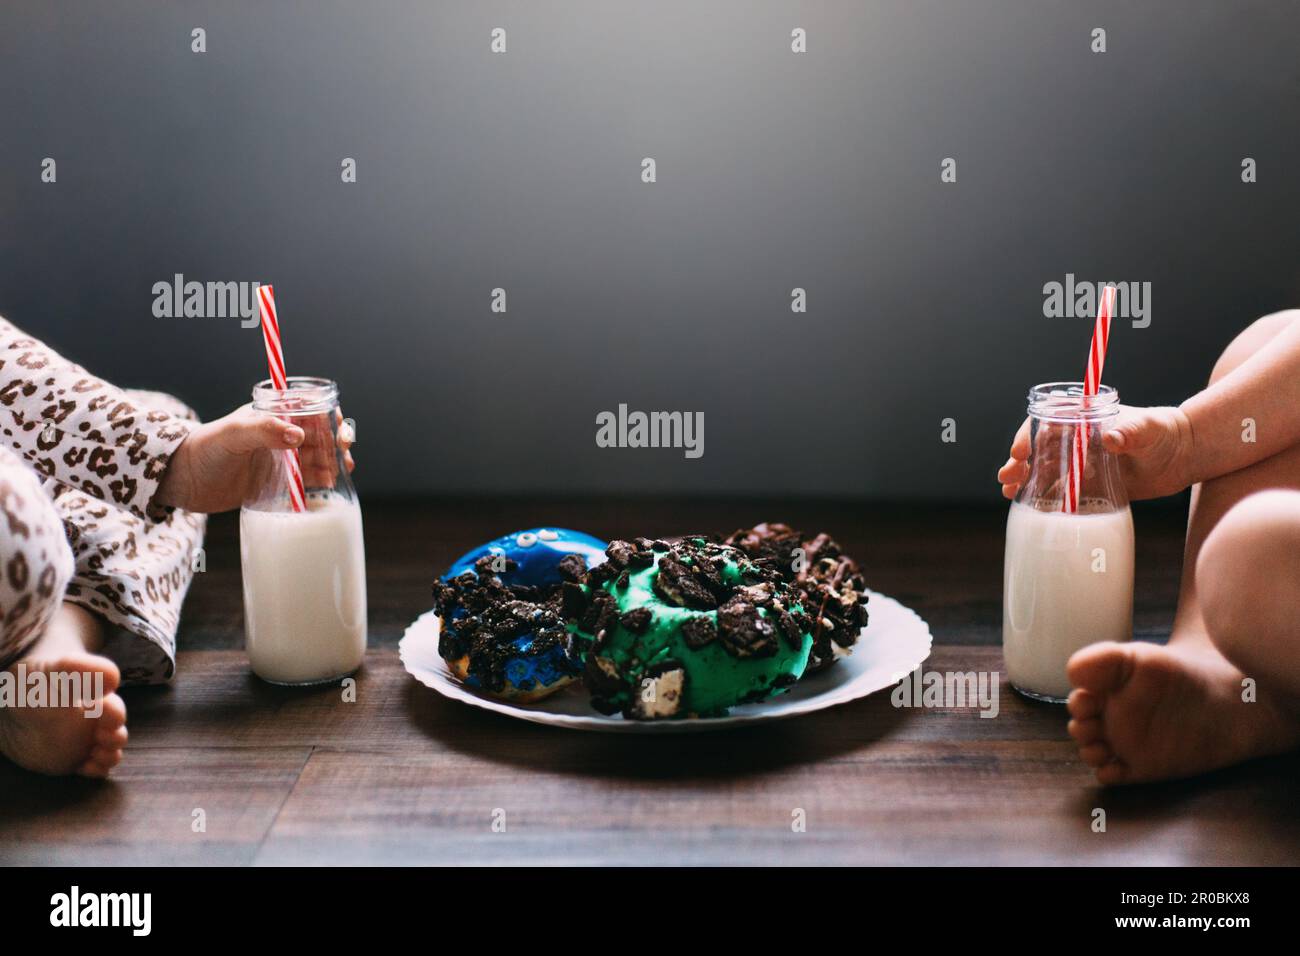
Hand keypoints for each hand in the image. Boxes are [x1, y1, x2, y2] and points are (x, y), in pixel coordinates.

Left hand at [155, 406, 355, 513]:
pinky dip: (321, 481)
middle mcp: (279, 435)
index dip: (329, 415)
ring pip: (317, 457)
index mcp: (272, 415)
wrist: (183, 482)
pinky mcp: (277, 483)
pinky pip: (306, 480)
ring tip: (342, 470)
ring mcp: (280, 459)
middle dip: (337, 440)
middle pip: (319, 434)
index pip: (310, 408)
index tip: (339, 428)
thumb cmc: (203, 450)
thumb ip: (263, 430)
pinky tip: (330, 486)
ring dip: (333, 461)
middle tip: (343, 453)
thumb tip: (299, 435)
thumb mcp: (232, 434)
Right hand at [997, 405, 1194, 501]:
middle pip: (1037, 449)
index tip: (1020, 451)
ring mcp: (1081, 463)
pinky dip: (1043, 498)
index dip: (1028, 436)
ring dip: (1024, 480)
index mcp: (1083, 420)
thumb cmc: (1165, 431)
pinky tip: (1030, 507)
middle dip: (1018, 462)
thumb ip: (1131, 430)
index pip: (1046, 423)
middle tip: (1007, 476)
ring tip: (1010, 492)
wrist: (1181, 457)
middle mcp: (1076, 441)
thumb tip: (1112, 438)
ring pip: (1044, 470)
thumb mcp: (1148, 427)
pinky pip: (1060, 491)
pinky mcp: (1089, 485)